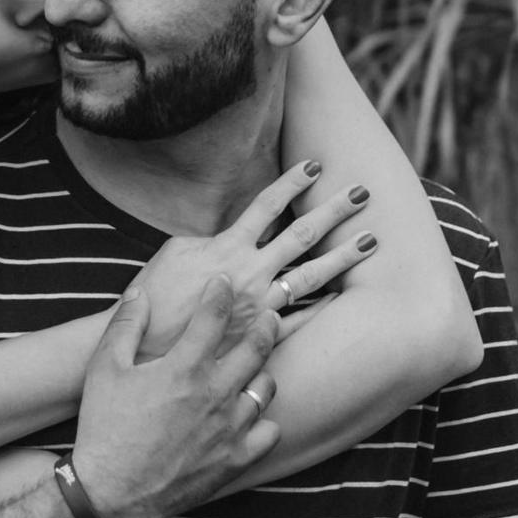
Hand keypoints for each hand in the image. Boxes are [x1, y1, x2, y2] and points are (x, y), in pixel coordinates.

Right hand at [70, 278, 278, 517]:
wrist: (112, 493)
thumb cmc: (105, 427)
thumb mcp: (105, 369)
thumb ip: (125, 326)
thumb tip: (139, 293)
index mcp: (184, 368)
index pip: (214, 316)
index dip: (221, 293)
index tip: (224, 283)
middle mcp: (215, 394)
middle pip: (256, 347)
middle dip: (265, 323)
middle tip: (269, 314)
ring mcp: (230, 428)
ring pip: (266, 388)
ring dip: (263, 371)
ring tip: (257, 366)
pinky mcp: (235, 459)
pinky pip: (269, 432)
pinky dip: (265, 421)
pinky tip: (254, 416)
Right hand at [135, 162, 376, 355]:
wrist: (147, 352)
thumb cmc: (153, 299)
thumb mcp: (173, 253)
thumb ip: (207, 238)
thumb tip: (228, 230)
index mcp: (227, 248)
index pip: (266, 205)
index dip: (291, 182)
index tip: (315, 165)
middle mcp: (251, 273)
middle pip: (302, 234)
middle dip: (334, 210)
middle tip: (362, 191)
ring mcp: (260, 306)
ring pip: (311, 276)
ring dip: (343, 257)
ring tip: (371, 241)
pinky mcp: (260, 337)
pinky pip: (300, 320)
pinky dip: (322, 307)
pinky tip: (343, 296)